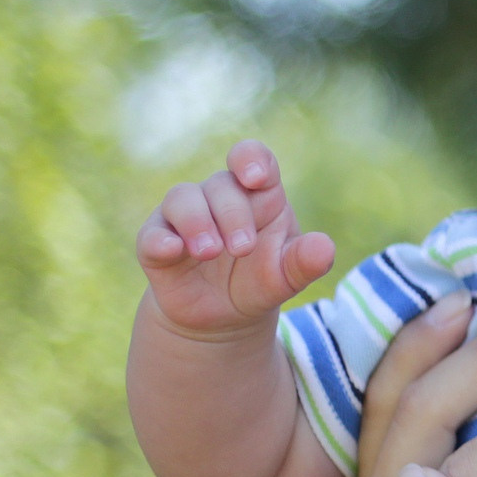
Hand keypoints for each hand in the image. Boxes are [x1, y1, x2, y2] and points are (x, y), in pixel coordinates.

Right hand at [136, 139, 335, 338]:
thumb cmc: (261, 281)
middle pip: (221, 185)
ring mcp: (184, 217)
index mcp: (258, 195)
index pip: (252, 158)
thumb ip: (306, 261)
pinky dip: (160, 240)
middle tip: (244, 249)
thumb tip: (325, 247)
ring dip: (197, 222)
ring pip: (182, 198)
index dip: (251, 159)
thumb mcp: (288, 275)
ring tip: (211, 252)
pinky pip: (151, 234)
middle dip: (233, 215)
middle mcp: (218, 198)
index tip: (256, 177)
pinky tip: (172, 250)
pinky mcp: (156, 243)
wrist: (224, 317)